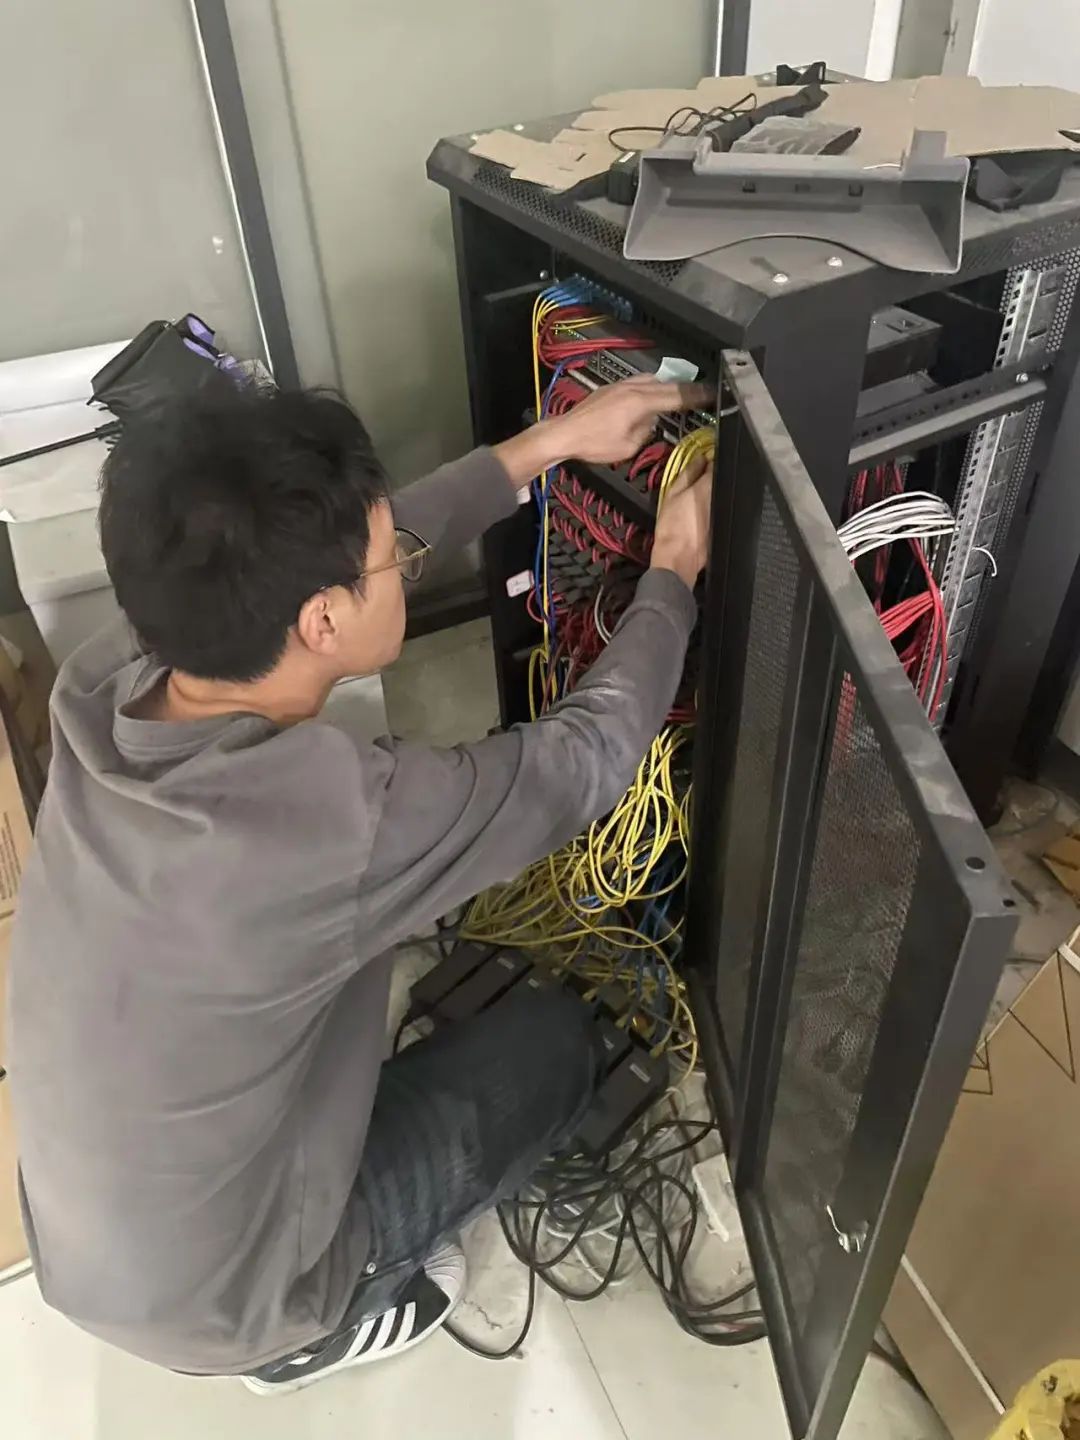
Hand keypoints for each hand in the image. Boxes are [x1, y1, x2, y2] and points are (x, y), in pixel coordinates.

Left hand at [548, 376, 713, 465]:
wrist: (565, 433)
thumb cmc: (594, 444)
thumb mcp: (628, 446)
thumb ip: (646, 431)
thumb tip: (652, 422)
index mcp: (640, 402)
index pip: (676, 397)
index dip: (697, 396)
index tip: (713, 395)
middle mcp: (633, 388)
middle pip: (668, 384)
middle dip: (688, 389)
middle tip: (705, 392)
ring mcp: (621, 385)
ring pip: (653, 380)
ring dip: (669, 386)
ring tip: (681, 394)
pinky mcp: (612, 387)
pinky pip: (639, 382)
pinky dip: (652, 387)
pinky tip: (653, 395)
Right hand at [650, 453, 712, 588]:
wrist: (678, 557)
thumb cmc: (672, 528)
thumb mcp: (672, 493)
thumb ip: (688, 473)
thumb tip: (698, 460)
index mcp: (709, 486)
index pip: (717, 462)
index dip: (710, 456)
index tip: (703, 456)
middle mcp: (721, 497)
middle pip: (721, 478)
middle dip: (711, 473)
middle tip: (697, 473)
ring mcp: (723, 511)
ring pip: (720, 492)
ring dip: (711, 489)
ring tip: (695, 494)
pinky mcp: (722, 525)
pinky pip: (719, 507)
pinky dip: (712, 505)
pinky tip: (698, 511)